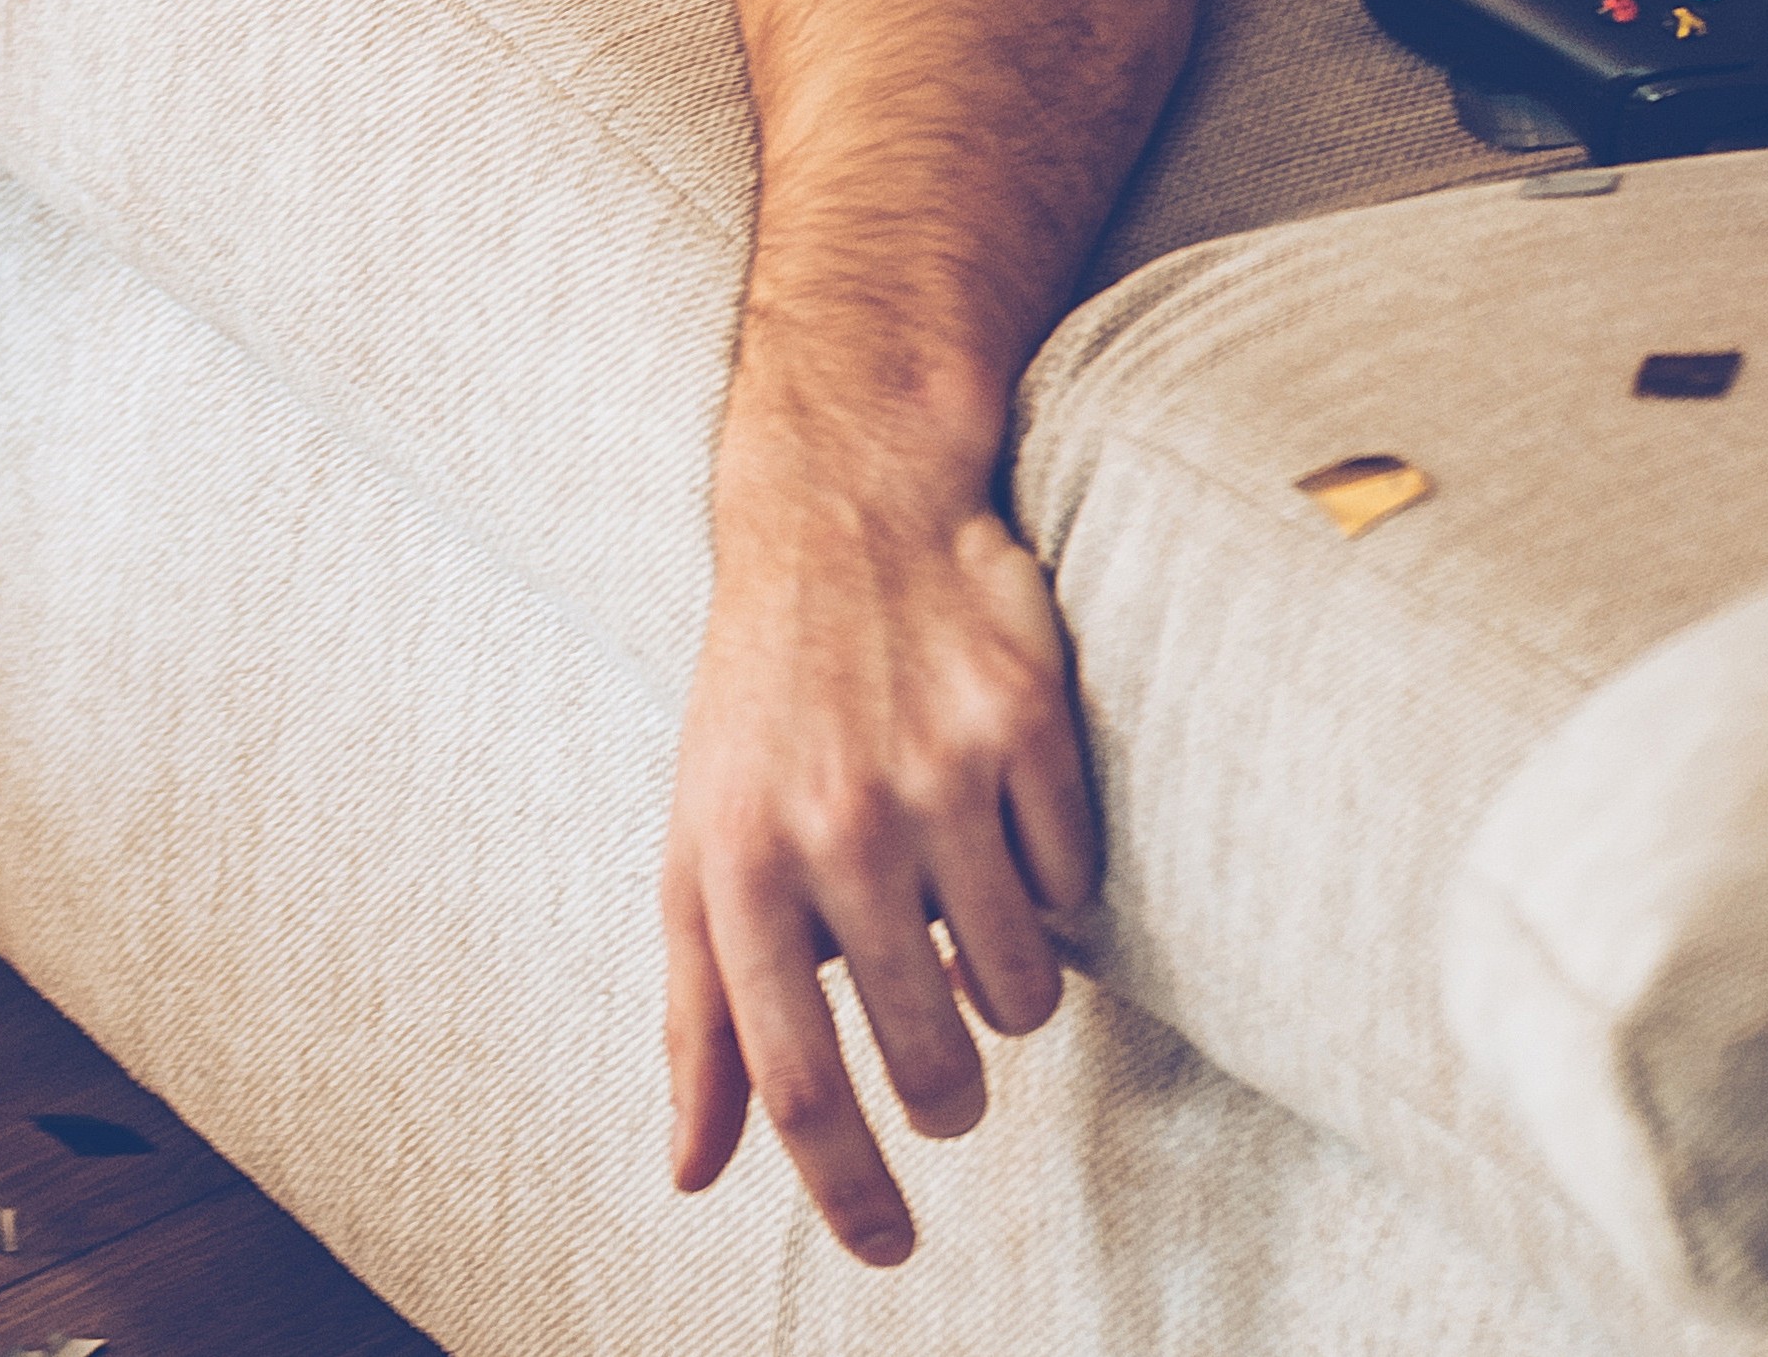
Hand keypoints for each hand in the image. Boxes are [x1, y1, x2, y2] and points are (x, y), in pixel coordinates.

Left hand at [658, 471, 1101, 1264]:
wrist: (841, 514)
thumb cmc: (760, 709)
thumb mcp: (696, 850)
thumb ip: (698, 1019)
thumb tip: (691, 1171)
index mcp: (734, 868)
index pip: (794, 1079)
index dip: (845, 1189)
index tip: (890, 1252)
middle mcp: (834, 828)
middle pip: (929, 1058)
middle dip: (947, 1097)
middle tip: (946, 1084)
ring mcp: (937, 776)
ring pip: (1023, 988)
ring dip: (1007, 989)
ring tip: (967, 916)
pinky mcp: (1028, 728)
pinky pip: (1076, 887)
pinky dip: (1052, 883)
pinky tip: (1005, 816)